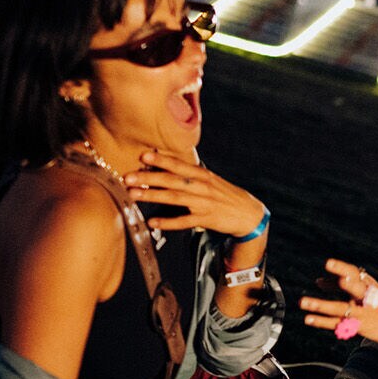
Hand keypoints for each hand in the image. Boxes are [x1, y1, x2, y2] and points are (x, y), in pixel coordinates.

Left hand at [122, 149, 267, 239]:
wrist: (249, 214)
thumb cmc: (225, 195)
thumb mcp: (210, 180)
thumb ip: (190, 174)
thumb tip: (166, 166)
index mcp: (202, 175)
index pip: (179, 165)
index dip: (162, 160)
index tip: (143, 156)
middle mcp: (202, 186)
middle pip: (172, 180)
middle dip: (149, 178)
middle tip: (128, 177)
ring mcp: (204, 203)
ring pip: (175, 198)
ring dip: (153, 196)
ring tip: (134, 195)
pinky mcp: (206, 219)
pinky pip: (184, 221)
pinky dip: (168, 222)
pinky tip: (153, 222)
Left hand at [296, 258, 377, 342]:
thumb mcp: (364, 291)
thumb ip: (338, 285)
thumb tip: (317, 281)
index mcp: (368, 285)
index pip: (355, 273)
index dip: (342, 268)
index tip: (328, 264)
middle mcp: (366, 297)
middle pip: (354, 288)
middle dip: (340, 283)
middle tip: (328, 281)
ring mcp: (362, 312)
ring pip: (339, 308)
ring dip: (320, 305)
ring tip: (303, 302)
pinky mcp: (358, 326)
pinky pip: (337, 324)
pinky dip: (322, 321)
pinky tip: (308, 319)